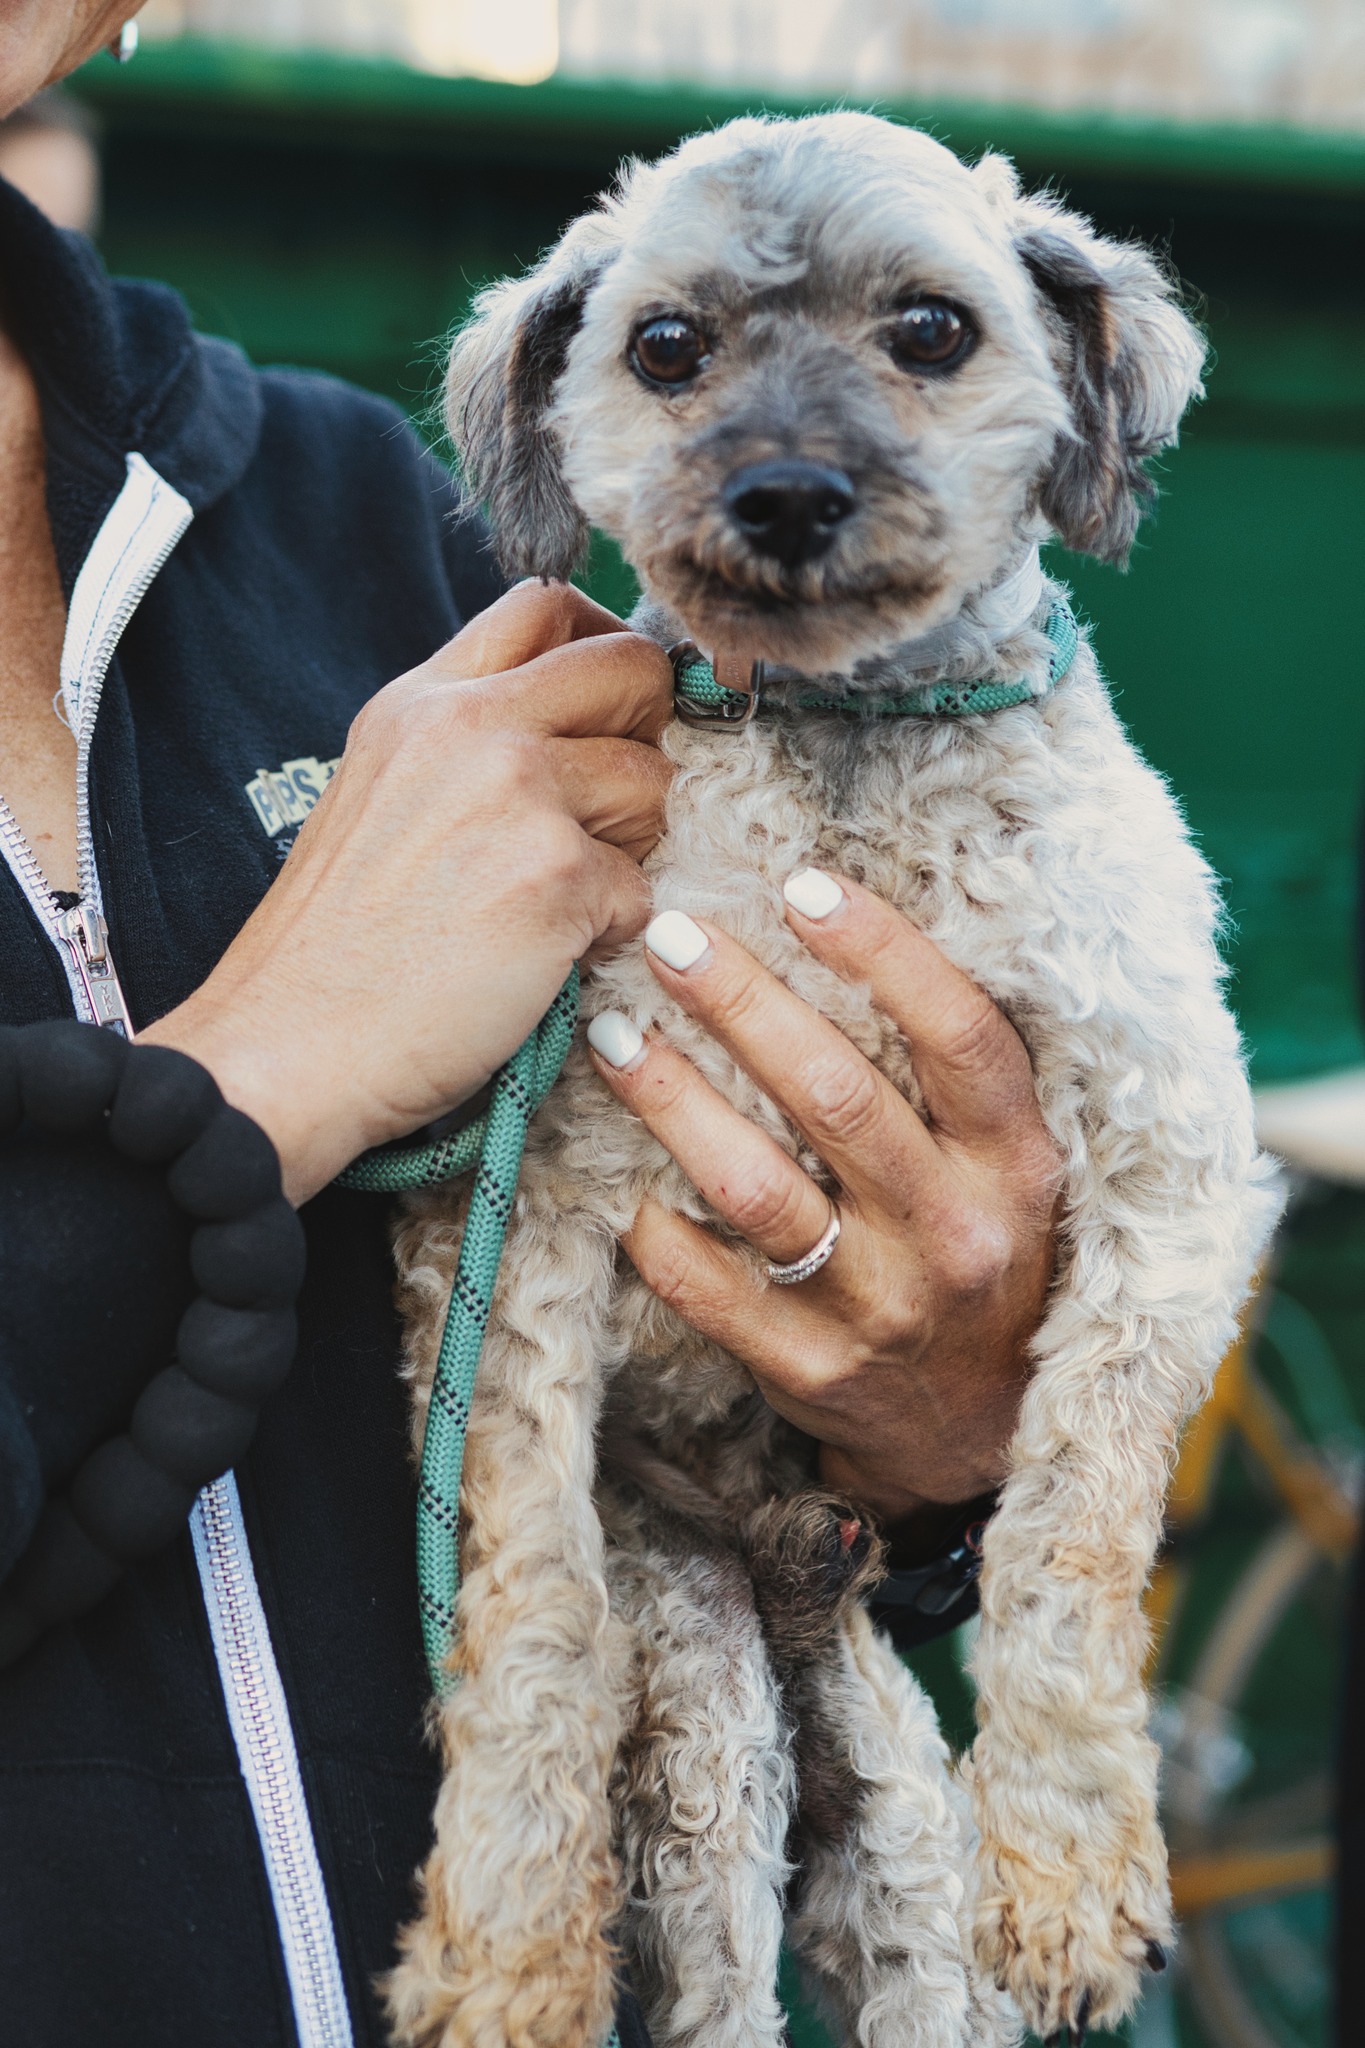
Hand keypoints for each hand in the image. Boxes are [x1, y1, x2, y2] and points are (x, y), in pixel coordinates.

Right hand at [143, 583, 672, 1204]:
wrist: (289, 1047)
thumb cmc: (335, 948)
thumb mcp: (380, 794)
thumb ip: (467, 744)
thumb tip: (575, 730)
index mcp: (423, 700)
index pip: (550, 606)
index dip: (610, 645)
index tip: (617, 704)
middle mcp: (471, 726)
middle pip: (633, 669)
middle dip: (649, 739)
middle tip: (608, 811)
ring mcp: (518, 794)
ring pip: (653, 784)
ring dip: (631, 848)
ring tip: (557, 898)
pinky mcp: (557, 876)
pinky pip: (642, 890)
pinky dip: (609, 932)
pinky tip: (542, 958)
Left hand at [587, 873, 1060, 1529]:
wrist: (985, 1434)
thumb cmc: (985, 1255)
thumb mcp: (1008, 1166)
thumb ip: (951, 1072)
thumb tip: (841, 930)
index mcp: (1018, 1164)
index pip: (960, 1037)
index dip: (883, 953)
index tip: (802, 885)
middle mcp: (957, 1233)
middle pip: (839, 1097)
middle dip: (743, 1003)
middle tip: (671, 937)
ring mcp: (881, 1309)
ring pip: (757, 1187)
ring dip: (674, 1100)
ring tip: (613, 1035)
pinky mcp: (811, 1370)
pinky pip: (710, 1290)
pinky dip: (655, 1229)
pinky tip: (615, 1176)